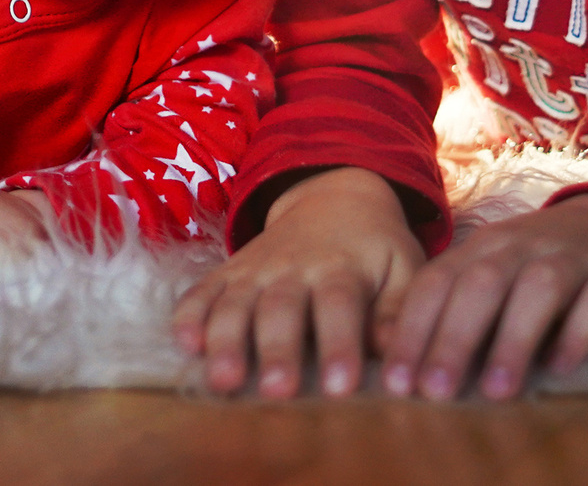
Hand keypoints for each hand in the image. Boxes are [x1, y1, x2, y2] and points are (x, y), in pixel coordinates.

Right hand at [171, 166, 423, 398]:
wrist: (333, 196)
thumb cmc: (375, 248)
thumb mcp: (402, 268)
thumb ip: (398, 312)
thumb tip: (402, 361)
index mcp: (342, 268)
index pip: (340, 305)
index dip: (338, 345)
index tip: (339, 388)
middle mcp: (293, 267)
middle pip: (281, 308)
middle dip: (277, 350)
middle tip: (277, 392)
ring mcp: (255, 269)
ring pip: (236, 303)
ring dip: (226, 340)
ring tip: (224, 381)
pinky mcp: (228, 272)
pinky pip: (202, 290)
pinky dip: (190, 315)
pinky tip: (184, 345)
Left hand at [383, 193, 587, 399]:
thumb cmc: (536, 267)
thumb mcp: (492, 276)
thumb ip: (454, 311)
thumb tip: (408, 373)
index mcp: (482, 248)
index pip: (437, 283)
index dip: (413, 331)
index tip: (397, 383)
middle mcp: (521, 246)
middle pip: (482, 284)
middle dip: (454, 339)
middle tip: (435, 392)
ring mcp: (571, 258)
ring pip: (539, 289)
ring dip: (513, 341)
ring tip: (495, 391)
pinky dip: (577, 333)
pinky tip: (560, 367)